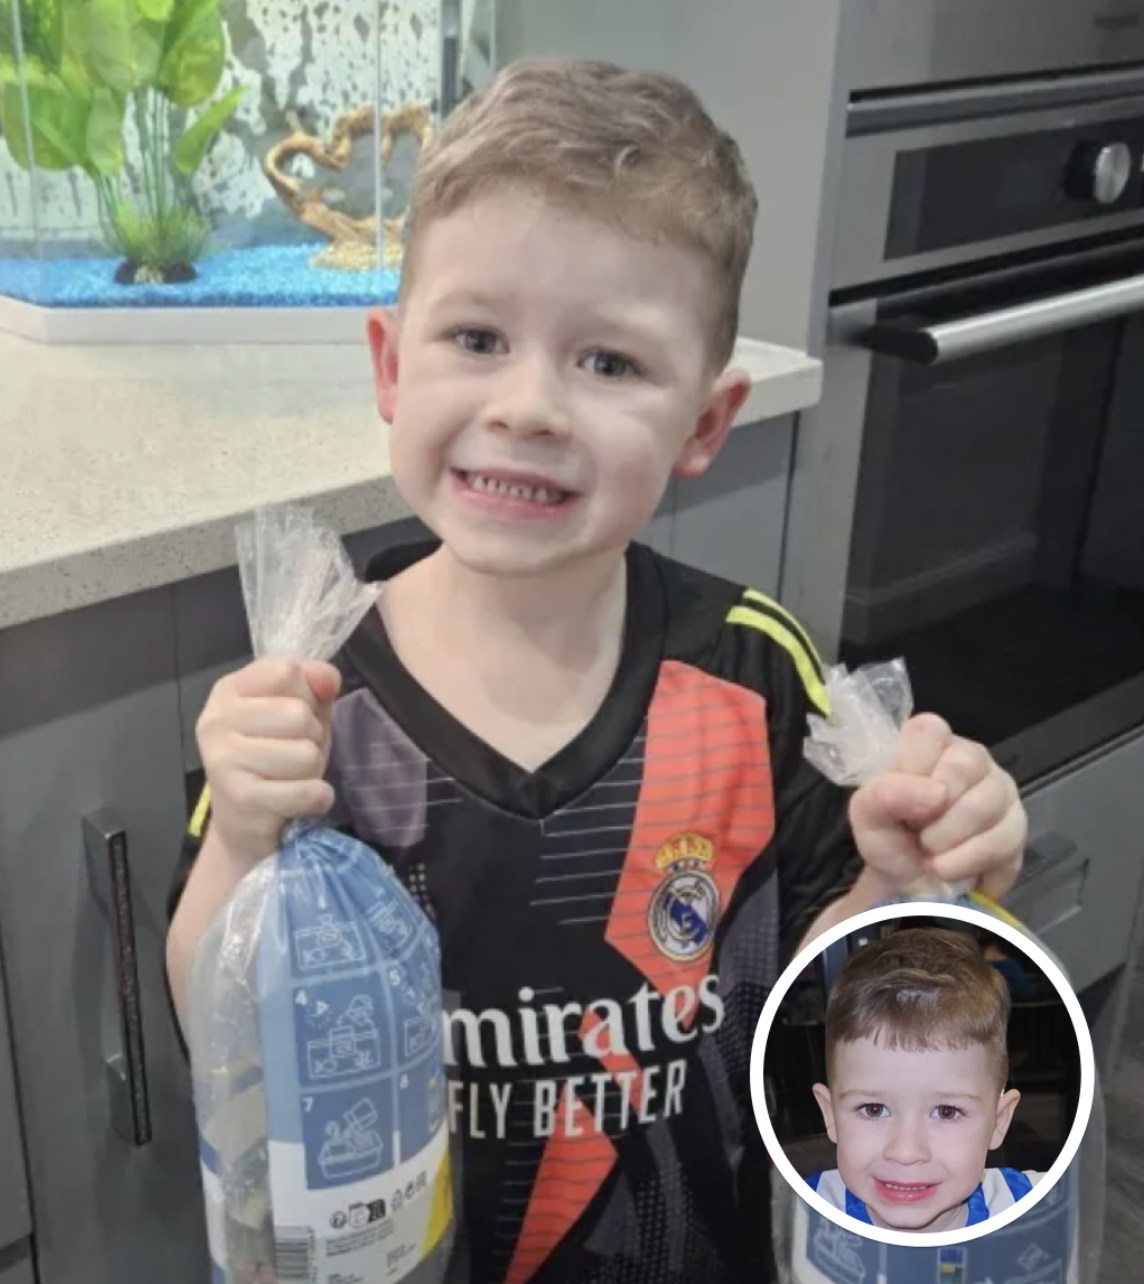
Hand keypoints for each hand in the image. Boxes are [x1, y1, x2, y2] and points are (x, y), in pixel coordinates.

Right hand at [195, 657, 342, 865]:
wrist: (244, 823)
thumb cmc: (274, 759)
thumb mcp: (299, 712)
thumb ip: (315, 686)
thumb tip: (327, 677)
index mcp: (229, 689)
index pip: (287, 671)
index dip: (306, 695)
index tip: (290, 719)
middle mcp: (216, 720)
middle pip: (299, 715)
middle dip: (311, 739)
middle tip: (290, 756)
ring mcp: (223, 759)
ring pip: (306, 754)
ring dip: (311, 771)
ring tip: (289, 779)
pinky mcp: (240, 799)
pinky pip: (307, 792)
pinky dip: (316, 799)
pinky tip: (296, 802)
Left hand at [848, 714, 1026, 901]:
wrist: (910, 887)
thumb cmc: (889, 840)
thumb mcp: (867, 817)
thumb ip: (884, 794)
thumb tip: (936, 792)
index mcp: (929, 744)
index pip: (929, 729)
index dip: (914, 767)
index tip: (902, 802)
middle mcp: (970, 758)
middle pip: (965, 764)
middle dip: (934, 811)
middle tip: (917, 832)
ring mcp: (999, 789)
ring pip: (985, 803)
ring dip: (948, 839)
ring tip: (930, 854)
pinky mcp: (1017, 826)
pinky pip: (1003, 838)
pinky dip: (967, 860)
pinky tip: (949, 868)